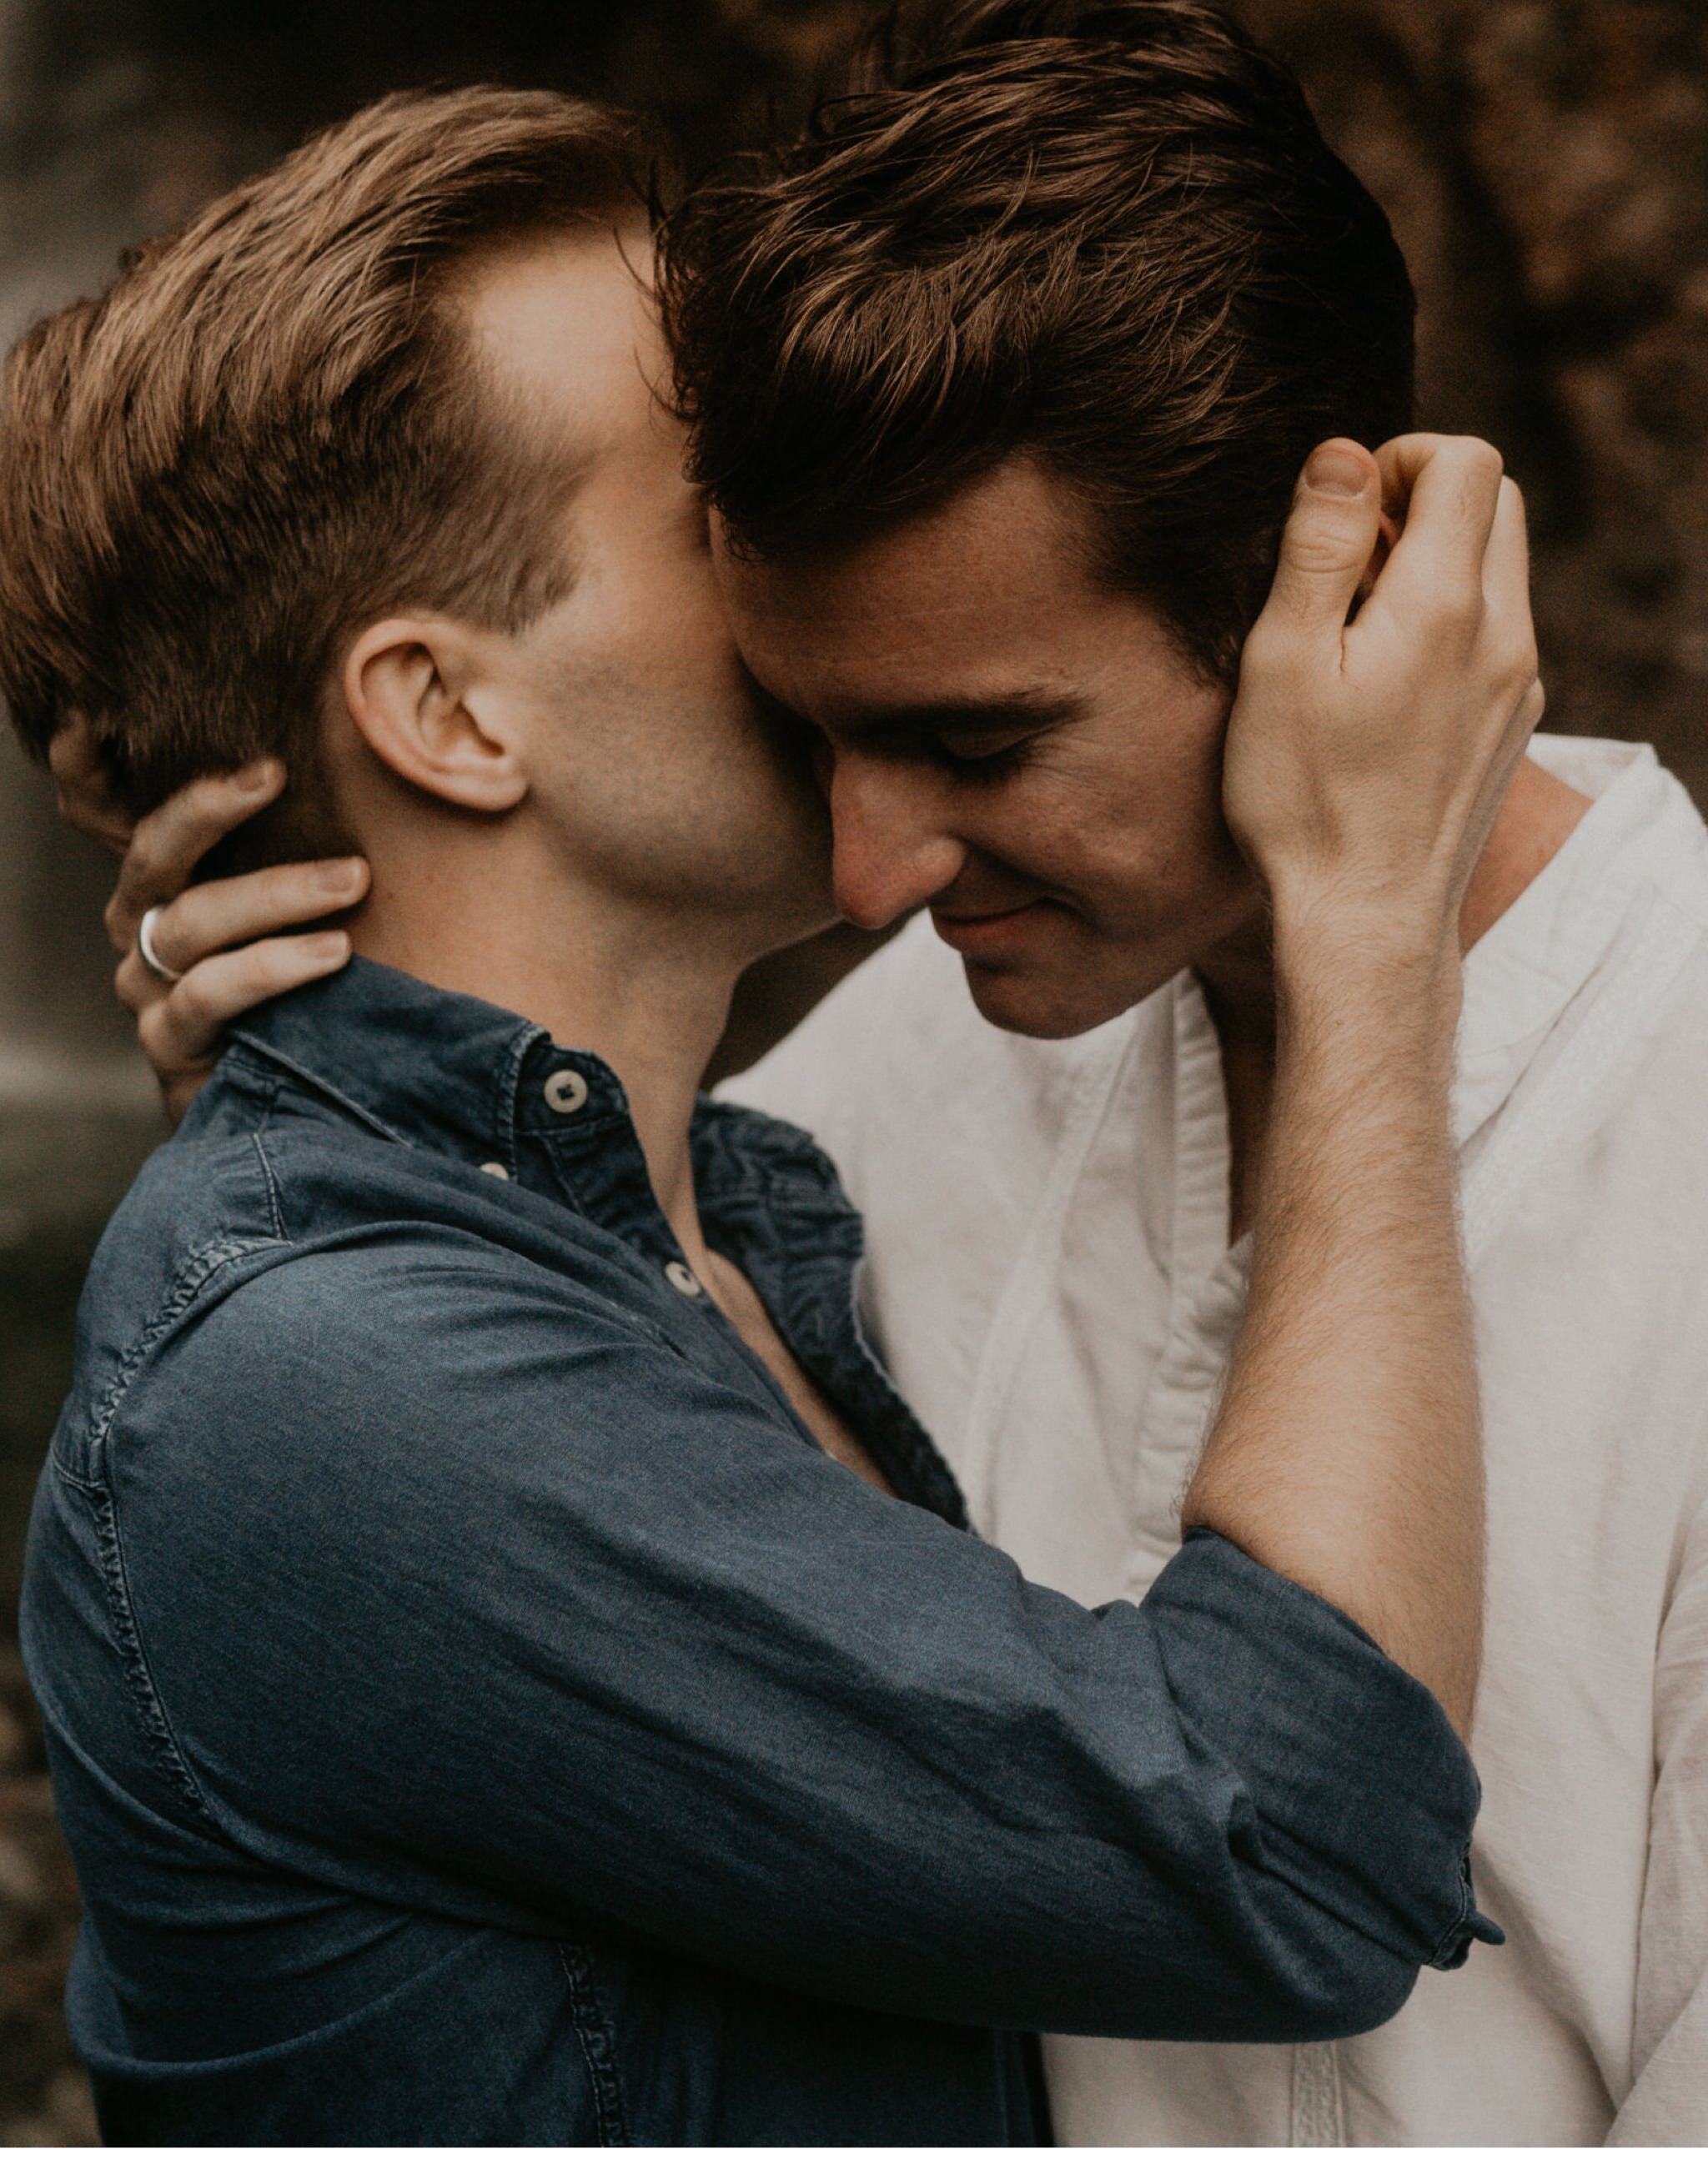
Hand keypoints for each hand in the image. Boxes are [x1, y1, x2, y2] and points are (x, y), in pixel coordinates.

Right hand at [96, 760, 367, 1124]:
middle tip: (280, 781)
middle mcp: (143, 934)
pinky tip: (332, 953)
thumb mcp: (296, 925)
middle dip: (218, 813)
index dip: (165, 788)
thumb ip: (305, 871)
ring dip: (274, 894)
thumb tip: (383, 807)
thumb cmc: (297, 998)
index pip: (143, 826)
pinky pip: (210, 994)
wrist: (282, 1109)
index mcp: (163, 893)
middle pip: (158, 859)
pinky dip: (272, 967)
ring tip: (350, 881)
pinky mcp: (171, 1043)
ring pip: (190, 924)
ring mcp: (150, 990)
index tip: (226, 756)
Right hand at [1224, 433, 1541, 979]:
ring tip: (1354, 630)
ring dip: (1432, 563)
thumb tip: (1344, 455)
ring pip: (1498, 568)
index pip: (1466, 459)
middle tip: (1344, 562)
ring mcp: (1519, 683)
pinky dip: (1447, 622)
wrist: (1368, 920)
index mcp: (1446, 605)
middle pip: (1495, 501)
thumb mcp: (1283, 662)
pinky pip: (1495, 632)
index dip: (1398, 459)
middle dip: (1421, 500)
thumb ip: (1320, 548)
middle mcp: (1504, 633)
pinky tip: (1382, 685)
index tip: (1340, 514)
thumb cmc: (1307, 801)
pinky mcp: (1513, 724)